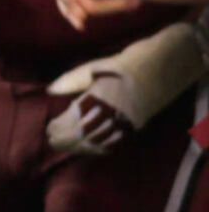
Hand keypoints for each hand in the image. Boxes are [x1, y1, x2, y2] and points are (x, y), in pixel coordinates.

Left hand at [45, 22, 206, 156]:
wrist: (163, 65)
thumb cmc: (125, 64)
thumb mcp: (95, 68)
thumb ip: (71, 80)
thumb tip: (49, 90)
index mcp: (102, 98)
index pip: (75, 120)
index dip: (60, 127)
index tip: (49, 128)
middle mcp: (115, 114)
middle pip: (85, 135)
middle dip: (67, 139)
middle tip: (52, 140)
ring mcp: (127, 122)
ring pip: (99, 142)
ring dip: (80, 146)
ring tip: (64, 145)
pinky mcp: (136, 126)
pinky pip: (114, 143)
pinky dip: (97, 147)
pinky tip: (86, 147)